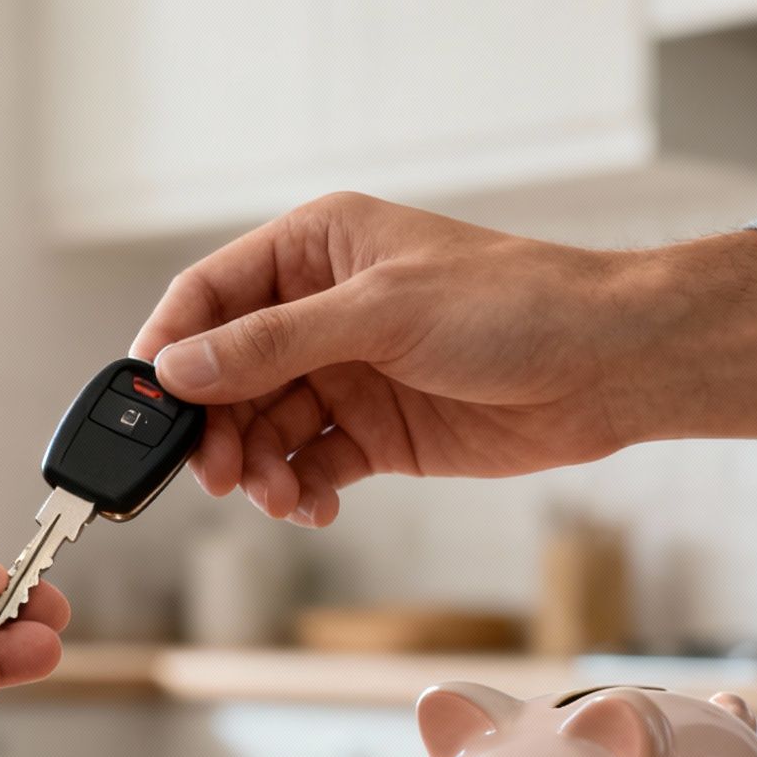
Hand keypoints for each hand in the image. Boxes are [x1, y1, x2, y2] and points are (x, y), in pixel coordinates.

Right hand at [130, 192, 756, 525]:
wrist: (611, 367)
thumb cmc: (514, 307)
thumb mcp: (380, 315)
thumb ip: (272, 345)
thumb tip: (178, 368)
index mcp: (317, 250)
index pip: (210, 296)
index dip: (170, 351)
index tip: (146, 410)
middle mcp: (321, 311)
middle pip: (226, 374)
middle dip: (214, 427)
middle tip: (218, 474)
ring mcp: (347, 374)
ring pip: (262, 428)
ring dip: (257, 468)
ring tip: (278, 494)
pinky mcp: (375, 433)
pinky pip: (307, 465)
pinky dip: (298, 491)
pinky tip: (312, 506)